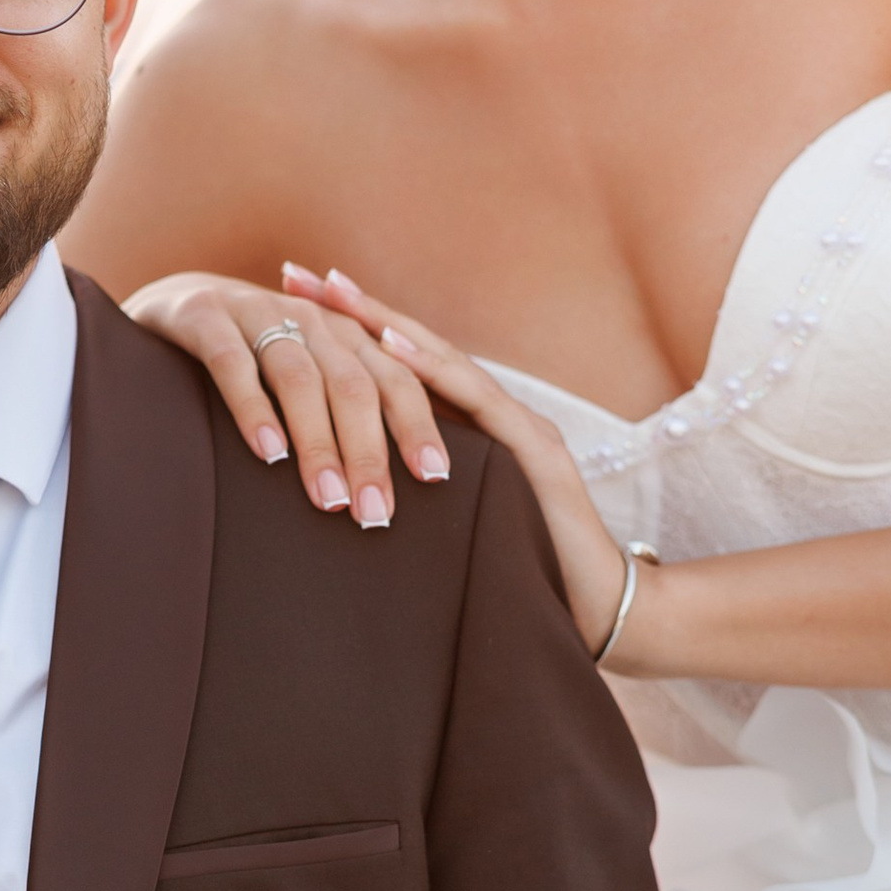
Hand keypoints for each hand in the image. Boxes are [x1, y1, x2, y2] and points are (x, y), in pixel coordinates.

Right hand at [122, 270, 449, 529]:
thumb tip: (389, 488)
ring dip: (318, 442)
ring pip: (300, 378)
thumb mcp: (311, 375)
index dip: (417, 426)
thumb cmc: (255, 359)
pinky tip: (268, 452)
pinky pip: (233, 363)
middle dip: (368, 453)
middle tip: (374, 514)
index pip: (395, 380)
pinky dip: (253, 408)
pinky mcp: (204, 316)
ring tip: (329, 497)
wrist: (175, 302)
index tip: (435, 479)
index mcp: (346, 334)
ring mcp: (256, 312)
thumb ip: (347, 413)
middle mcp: (310, 319)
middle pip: (354, 386)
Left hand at [296, 265, 640, 657]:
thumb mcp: (450, 532)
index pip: (406, 370)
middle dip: (357, 311)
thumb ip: (412, 499)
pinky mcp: (538, 456)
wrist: (597, 615)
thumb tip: (340, 494)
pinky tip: (388, 350)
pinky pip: (477, 405)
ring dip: (387, 326)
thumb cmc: (518, 583)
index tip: (293, 301)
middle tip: (295, 275)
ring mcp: (522, 429)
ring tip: (334, 294)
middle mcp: (499, 417)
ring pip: (444, 365)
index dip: (354, 331)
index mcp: (476, 433)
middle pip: (418, 351)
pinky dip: (432, 374)